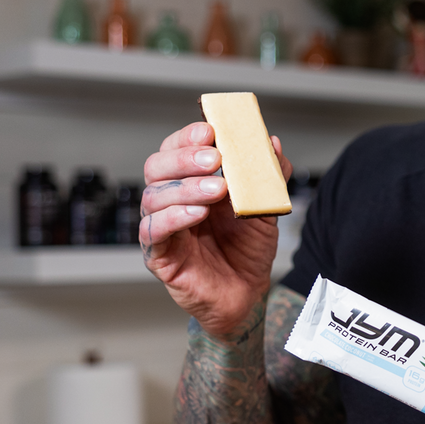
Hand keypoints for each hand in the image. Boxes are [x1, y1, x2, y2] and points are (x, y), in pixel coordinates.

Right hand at [141, 121, 291, 340]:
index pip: (175, 149)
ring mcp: (161, 227)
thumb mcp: (265, 205)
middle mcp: (170, 200)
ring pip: (154, 197)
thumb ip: (268, 175)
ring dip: (185, 187)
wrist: (248, 292)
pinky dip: (174, 218)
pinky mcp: (159, 256)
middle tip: (215, 159)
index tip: (210, 131)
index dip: (188, 137)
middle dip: (184, 158)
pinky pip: (153, 232)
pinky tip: (198, 213)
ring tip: (218, 190)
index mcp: (190, 181)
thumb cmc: (248, 248)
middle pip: (156, 167)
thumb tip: (271, 142)